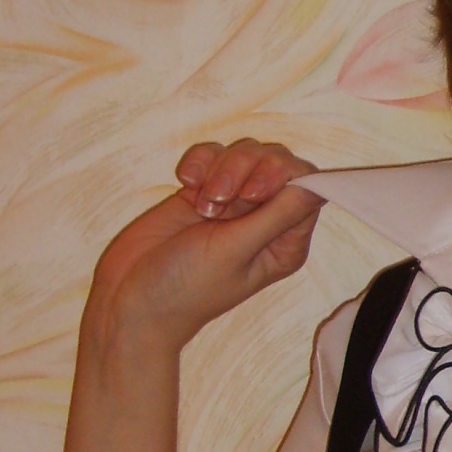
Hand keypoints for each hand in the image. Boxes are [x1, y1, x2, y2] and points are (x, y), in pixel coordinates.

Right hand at [89, 138, 321, 348]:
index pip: (308, 186)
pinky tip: (184, 184)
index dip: (284, 175)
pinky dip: (199, 162)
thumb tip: (321, 186)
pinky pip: (212, 155)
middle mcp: (266, 219)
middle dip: (246, 169)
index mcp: (286, 241)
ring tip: (201, 203)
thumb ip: (278, 215)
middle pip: (278, 162)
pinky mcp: (203, 190)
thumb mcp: (237, 251)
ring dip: (220, 168)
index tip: (253, 192)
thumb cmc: (187, 288)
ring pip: (245, 153)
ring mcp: (234, 202)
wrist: (130, 297)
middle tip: (218, 198)